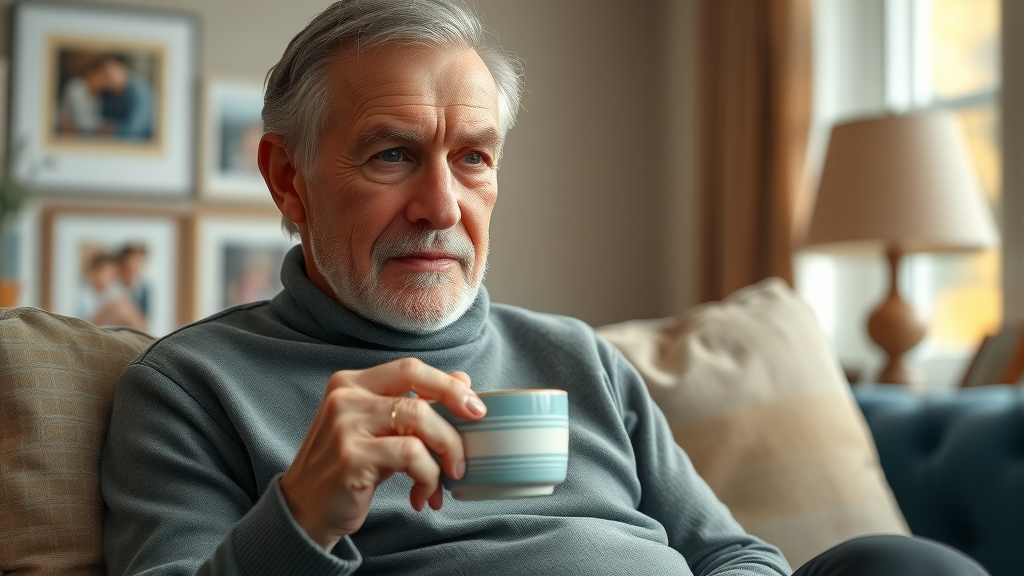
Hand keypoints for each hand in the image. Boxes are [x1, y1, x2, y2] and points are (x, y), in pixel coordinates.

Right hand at [279, 358, 485, 549]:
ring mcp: (345, 425)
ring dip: (443, 456)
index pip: (411, 368)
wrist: (304, 511)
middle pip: (419, 395)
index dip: (449, 385)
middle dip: (454, 424)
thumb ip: (417, 404)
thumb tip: (464, 381)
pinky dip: (428, 476)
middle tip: (465, 456)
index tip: (476, 408)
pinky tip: (422, 496)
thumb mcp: (382, 432)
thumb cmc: (348, 469)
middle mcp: (345, 397)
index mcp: (351, 383)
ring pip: (418, 422)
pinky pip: (411, 455)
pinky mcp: (351, 456)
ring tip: (443, 484)